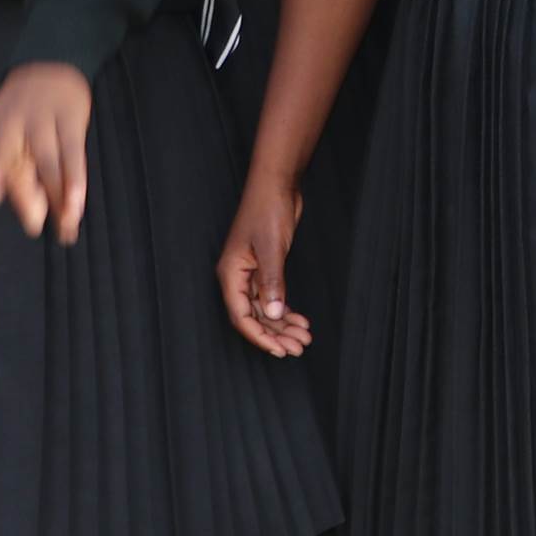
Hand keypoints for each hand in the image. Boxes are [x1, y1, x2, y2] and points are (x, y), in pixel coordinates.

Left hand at [0, 60, 96, 240]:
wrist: (49, 67)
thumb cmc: (12, 114)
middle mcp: (10, 128)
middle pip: (6, 157)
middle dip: (7, 183)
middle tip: (14, 213)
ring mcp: (41, 124)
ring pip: (47, 163)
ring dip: (55, 196)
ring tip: (61, 225)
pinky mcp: (69, 123)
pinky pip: (73, 155)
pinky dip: (76, 181)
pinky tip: (76, 206)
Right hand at [218, 180, 310, 357]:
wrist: (276, 185)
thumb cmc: (268, 210)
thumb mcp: (272, 248)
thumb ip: (272, 282)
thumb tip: (274, 313)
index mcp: (231, 273)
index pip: (241, 316)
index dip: (260, 336)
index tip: (279, 349)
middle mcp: (238, 277)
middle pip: (254, 317)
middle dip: (276, 334)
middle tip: (298, 347)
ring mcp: (251, 273)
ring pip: (264, 309)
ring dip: (283, 325)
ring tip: (304, 337)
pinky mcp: (265, 268)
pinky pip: (271, 297)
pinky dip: (285, 310)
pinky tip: (299, 319)